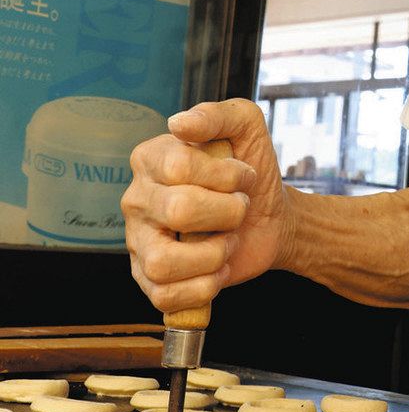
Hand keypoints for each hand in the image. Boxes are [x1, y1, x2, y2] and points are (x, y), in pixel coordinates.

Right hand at [122, 98, 293, 313]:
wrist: (269, 217)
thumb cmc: (251, 172)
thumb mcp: (246, 128)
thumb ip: (218, 115)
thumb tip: (180, 123)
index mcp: (150, 158)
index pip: (179, 166)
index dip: (225, 175)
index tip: (244, 176)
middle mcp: (136, 199)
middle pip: (178, 211)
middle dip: (228, 213)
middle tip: (238, 209)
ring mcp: (138, 243)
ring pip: (164, 262)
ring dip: (214, 254)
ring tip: (225, 242)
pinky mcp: (149, 281)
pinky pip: (165, 296)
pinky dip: (204, 287)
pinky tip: (216, 270)